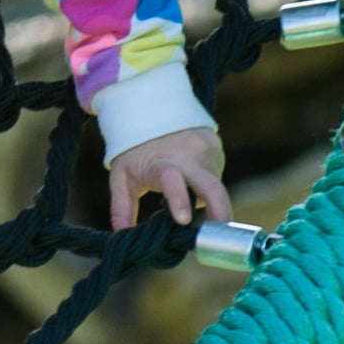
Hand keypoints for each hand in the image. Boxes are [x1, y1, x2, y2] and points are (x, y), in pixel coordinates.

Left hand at [104, 123, 230, 232]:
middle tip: (220, 235)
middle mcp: (188, 156)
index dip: (179, 200)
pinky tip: (190, 175)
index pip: (172, 182)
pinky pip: (215, 172)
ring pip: (214, 184)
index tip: (184, 220)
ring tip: (186, 193)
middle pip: (213, 189)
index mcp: (161, 164)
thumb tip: (122, 237)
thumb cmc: (134, 148)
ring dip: (206, 197)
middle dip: (221, 213)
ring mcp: (206, 149)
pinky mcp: (215, 145)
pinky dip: (205, 182)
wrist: (151, 107)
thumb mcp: (121, 176)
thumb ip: (121, 207)